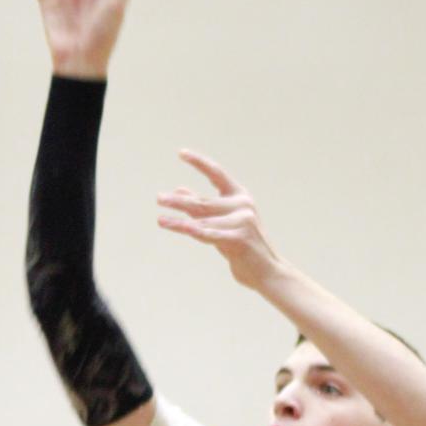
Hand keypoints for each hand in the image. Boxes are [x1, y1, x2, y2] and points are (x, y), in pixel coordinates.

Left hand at [157, 154, 280, 290]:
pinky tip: (183, 227)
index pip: (216, 173)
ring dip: (179, 222)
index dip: (199, 163)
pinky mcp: (240, 239)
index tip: (181, 153)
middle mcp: (242, 205)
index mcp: (240, 195)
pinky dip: (196, 231)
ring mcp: (243, 221)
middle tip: (159, 199)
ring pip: (203, 220)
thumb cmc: (242, 246)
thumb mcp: (221, 222)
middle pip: (203, 201)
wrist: (266, 272)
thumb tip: (179, 190)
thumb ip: (202, 207)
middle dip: (179, 202)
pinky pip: (211, 235)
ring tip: (160, 220)